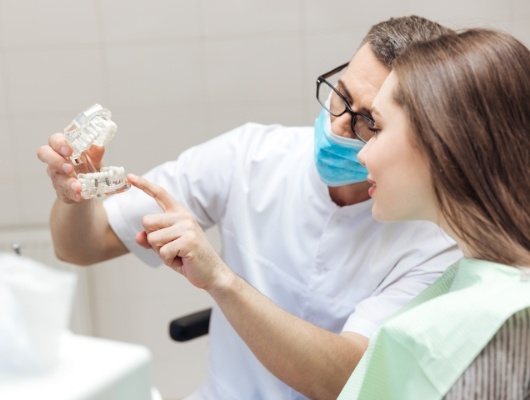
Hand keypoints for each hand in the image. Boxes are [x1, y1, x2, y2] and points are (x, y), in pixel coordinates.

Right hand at [37, 133, 103, 202]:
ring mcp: (56, 175)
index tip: (70, 151)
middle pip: (44, 154)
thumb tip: (98, 146)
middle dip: (55, 161)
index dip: (59, 144)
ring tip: (78, 186)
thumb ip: (95, 152)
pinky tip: (79, 195)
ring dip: (67, 182)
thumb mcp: (94, 157)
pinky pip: (64, 192)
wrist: (90, 185)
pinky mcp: (61, 190)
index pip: (54, 140)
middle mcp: (55, 160)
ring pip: (56, 177)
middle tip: (69, 168)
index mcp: (63, 147)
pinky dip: (72, 194)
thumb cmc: (88, 164)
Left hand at [128, 174, 230, 289]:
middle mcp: (183, 216)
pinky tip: (182, 260)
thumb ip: (151, 239)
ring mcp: (187, 227)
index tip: (129, 177)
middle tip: (171, 248)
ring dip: (161, 252)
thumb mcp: (166, 247)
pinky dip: (168, 260)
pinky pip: (163, 251)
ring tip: (178, 255)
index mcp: (179, 214)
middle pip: (147, 222)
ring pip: (153, 238)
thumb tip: (139, 236)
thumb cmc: (189, 259)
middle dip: (153, 239)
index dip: (144, 185)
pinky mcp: (188, 240)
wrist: (212, 273)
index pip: (160, 194)